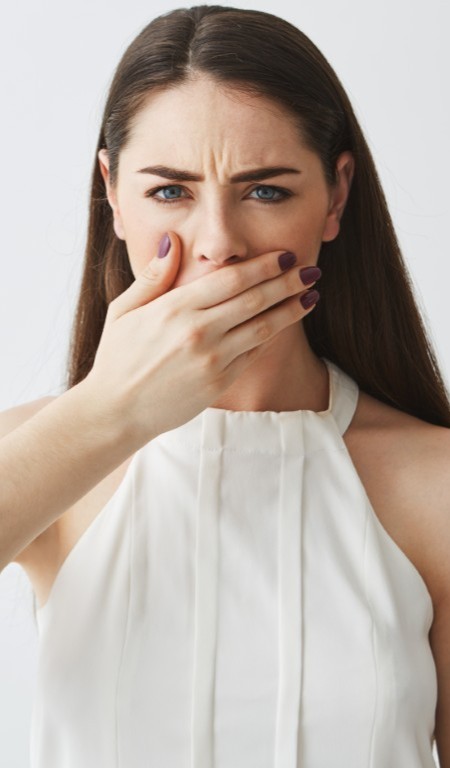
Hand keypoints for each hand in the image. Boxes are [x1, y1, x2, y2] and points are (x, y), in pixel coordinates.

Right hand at [85, 232, 319, 443]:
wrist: (117, 412)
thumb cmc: (116, 358)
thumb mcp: (123, 310)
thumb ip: (153, 276)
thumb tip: (174, 241)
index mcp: (175, 308)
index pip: (231, 279)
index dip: (263, 266)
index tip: (285, 255)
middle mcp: (199, 332)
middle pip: (255, 300)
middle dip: (288, 282)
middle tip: (312, 270)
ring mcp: (212, 360)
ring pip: (263, 328)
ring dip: (291, 310)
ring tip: (312, 295)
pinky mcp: (219, 383)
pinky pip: (253, 354)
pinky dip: (272, 336)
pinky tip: (285, 323)